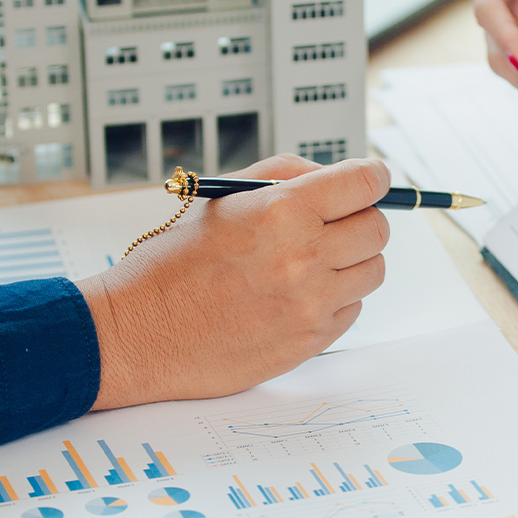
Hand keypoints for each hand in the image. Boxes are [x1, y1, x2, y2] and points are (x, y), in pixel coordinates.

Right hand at [76, 154, 390, 409]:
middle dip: (360, 219)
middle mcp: (304, 256)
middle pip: (377, 228)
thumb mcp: (224, 199)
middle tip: (335, 222)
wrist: (140, 333)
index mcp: (282, 211)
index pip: (365, 183)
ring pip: (372, 270)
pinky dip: (335, 298)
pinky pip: (352, 308)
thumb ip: (288, 178)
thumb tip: (339, 176)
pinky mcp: (310, 340)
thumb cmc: (174, 264)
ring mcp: (311, 303)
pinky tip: (295, 294)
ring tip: (310, 261)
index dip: (372, 177)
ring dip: (352, 261)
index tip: (371, 180)